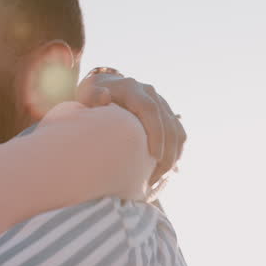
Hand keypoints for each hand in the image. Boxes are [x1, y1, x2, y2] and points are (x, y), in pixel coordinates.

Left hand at [77, 72, 185, 186]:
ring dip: (174, 156)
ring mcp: (161, 103)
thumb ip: (92, 96)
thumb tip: (105, 96)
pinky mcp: (166, 114)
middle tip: (156, 177)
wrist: (103, 86)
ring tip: (159, 178)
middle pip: (169, 124)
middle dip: (168, 152)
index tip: (155, 157)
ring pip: (178, 131)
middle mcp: (150, 93)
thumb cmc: (91, 96)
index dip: (156, 133)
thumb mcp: (87, 94)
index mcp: (132, 88)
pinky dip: (176, 153)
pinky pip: (178, 135)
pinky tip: (166, 171)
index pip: (150, 110)